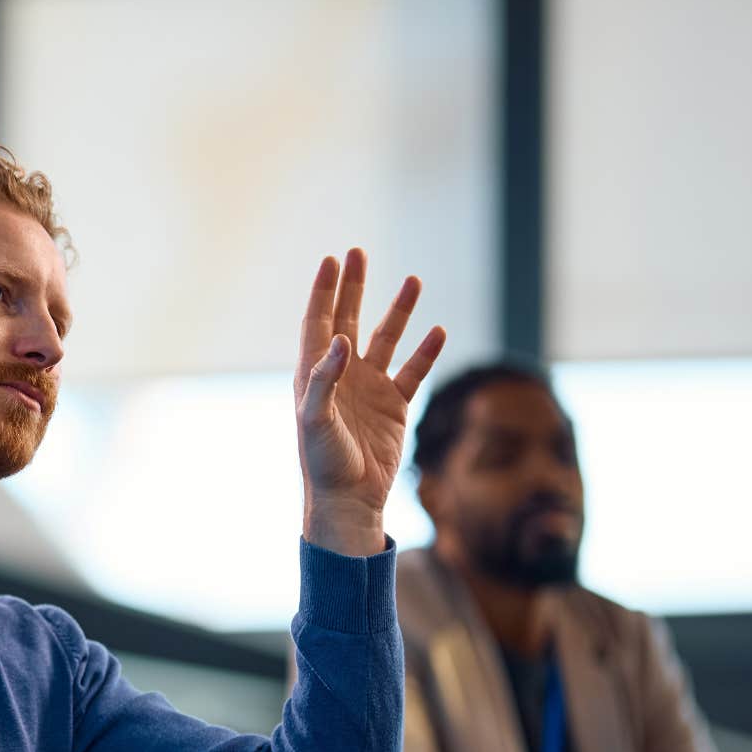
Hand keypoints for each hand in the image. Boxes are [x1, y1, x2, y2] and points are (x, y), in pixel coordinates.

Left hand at [295, 248, 445, 555]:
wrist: (348, 499)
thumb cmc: (323, 461)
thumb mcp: (314, 419)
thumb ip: (324, 378)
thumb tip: (341, 339)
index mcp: (314, 374)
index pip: (318, 322)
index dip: (324, 291)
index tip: (331, 260)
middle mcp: (341, 376)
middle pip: (349, 320)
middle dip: (354, 287)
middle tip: (358, 253)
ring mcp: (369, 389)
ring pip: (386, 339)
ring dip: (398, 311)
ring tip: (412, 280)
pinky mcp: (395, 406)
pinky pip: (414, 371)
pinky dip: (426, 351)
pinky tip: (437, 330)